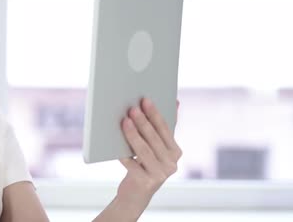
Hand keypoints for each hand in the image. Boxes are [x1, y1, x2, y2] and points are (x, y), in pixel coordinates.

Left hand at [115, 98, 181, 215]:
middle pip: (154, 139)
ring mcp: (160, 175)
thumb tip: (175, 101)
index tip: (145, 100)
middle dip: (143, 122)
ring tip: (124, 121)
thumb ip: (163, 128)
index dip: (155, 114)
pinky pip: (133, 166)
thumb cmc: (143, 164)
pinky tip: (117, 147)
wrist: (136, 194)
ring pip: (144, 151)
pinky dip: (125, 156)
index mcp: (175, 151)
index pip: (166, 129)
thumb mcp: (156, 147)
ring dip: (134, 135)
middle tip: (132, 108)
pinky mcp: (147, 183)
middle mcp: (171, 164)